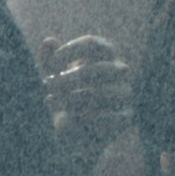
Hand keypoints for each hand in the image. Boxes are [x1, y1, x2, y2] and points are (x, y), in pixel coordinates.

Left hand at [39, 33, 137, 158]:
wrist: (78, 134)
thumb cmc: (67, 101)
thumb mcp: (55, 82)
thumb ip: (50, 62)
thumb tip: (48, 41)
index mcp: (102, 57)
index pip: (94, 44)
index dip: (72, 49)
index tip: (54, 62)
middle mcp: (118, 72)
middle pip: (100, 68)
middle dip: (71, 78)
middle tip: (49, 84)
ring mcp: (124, 94)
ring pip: (104, 93)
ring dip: (76, 98)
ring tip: (61, 104)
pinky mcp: (126, 117)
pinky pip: (110, 116)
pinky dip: (88, 118)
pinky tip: (74, 119)